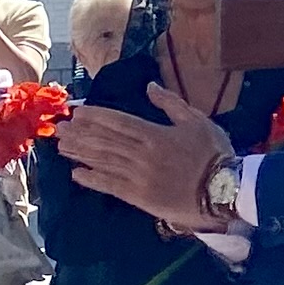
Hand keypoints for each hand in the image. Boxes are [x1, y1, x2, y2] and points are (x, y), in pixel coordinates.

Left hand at [61, 87, 233, 233]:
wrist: (225, 191)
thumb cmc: (214, 153)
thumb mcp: (197, 120)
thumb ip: (171, 104)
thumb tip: (150, 87)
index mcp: (155, 134)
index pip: (118, 122)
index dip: (96, 117)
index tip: (78, 112)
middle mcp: (142, 155)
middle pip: (105, 141)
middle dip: (80, 134)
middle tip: (59, 129)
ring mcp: (138, 177)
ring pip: (103, 162)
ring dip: (81, 153)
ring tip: (62, 147)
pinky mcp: (140, 197)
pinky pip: (111, 186)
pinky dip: (92, 180)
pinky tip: (76, 174)